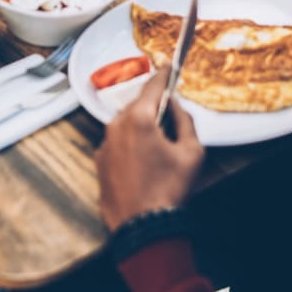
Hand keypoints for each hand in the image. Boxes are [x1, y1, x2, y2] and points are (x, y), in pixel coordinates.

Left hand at [95, 69, 204, 231]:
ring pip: (126, 124)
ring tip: (161, 151)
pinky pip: (118, 143)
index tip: (169, 65)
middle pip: (138, 105)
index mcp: (138, 119)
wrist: (143, 226)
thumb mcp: (191, 152)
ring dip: (142, 128)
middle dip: (154, 109)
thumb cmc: (168, 190)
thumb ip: (185, 121)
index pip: (152, 86)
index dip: (164, 74)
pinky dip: (131, 145)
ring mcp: (105, 144)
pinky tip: (146, 164)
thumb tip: (176, 107)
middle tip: (173, 122)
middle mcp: (116, 126)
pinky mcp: (100, 161)